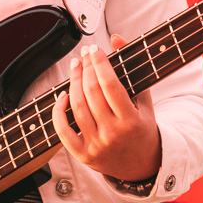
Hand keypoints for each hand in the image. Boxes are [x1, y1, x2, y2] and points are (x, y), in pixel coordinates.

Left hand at [52, 35, 161, 181]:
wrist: (141, 165)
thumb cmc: (142, 127)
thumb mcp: (144, 99)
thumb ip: (132, 68)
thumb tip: (115, 37)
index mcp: (131, 121)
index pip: (110, 86)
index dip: (100, 63)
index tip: (94, 49)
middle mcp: (113, 135)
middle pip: (92, 94)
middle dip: (86, 69)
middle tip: (83, 55)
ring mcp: (96, 146)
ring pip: (77, 108)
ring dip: (73, 83)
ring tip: (76, 67)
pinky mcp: (82, 155)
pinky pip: (63, 131)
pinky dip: (58, 111)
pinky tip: (62, 94)